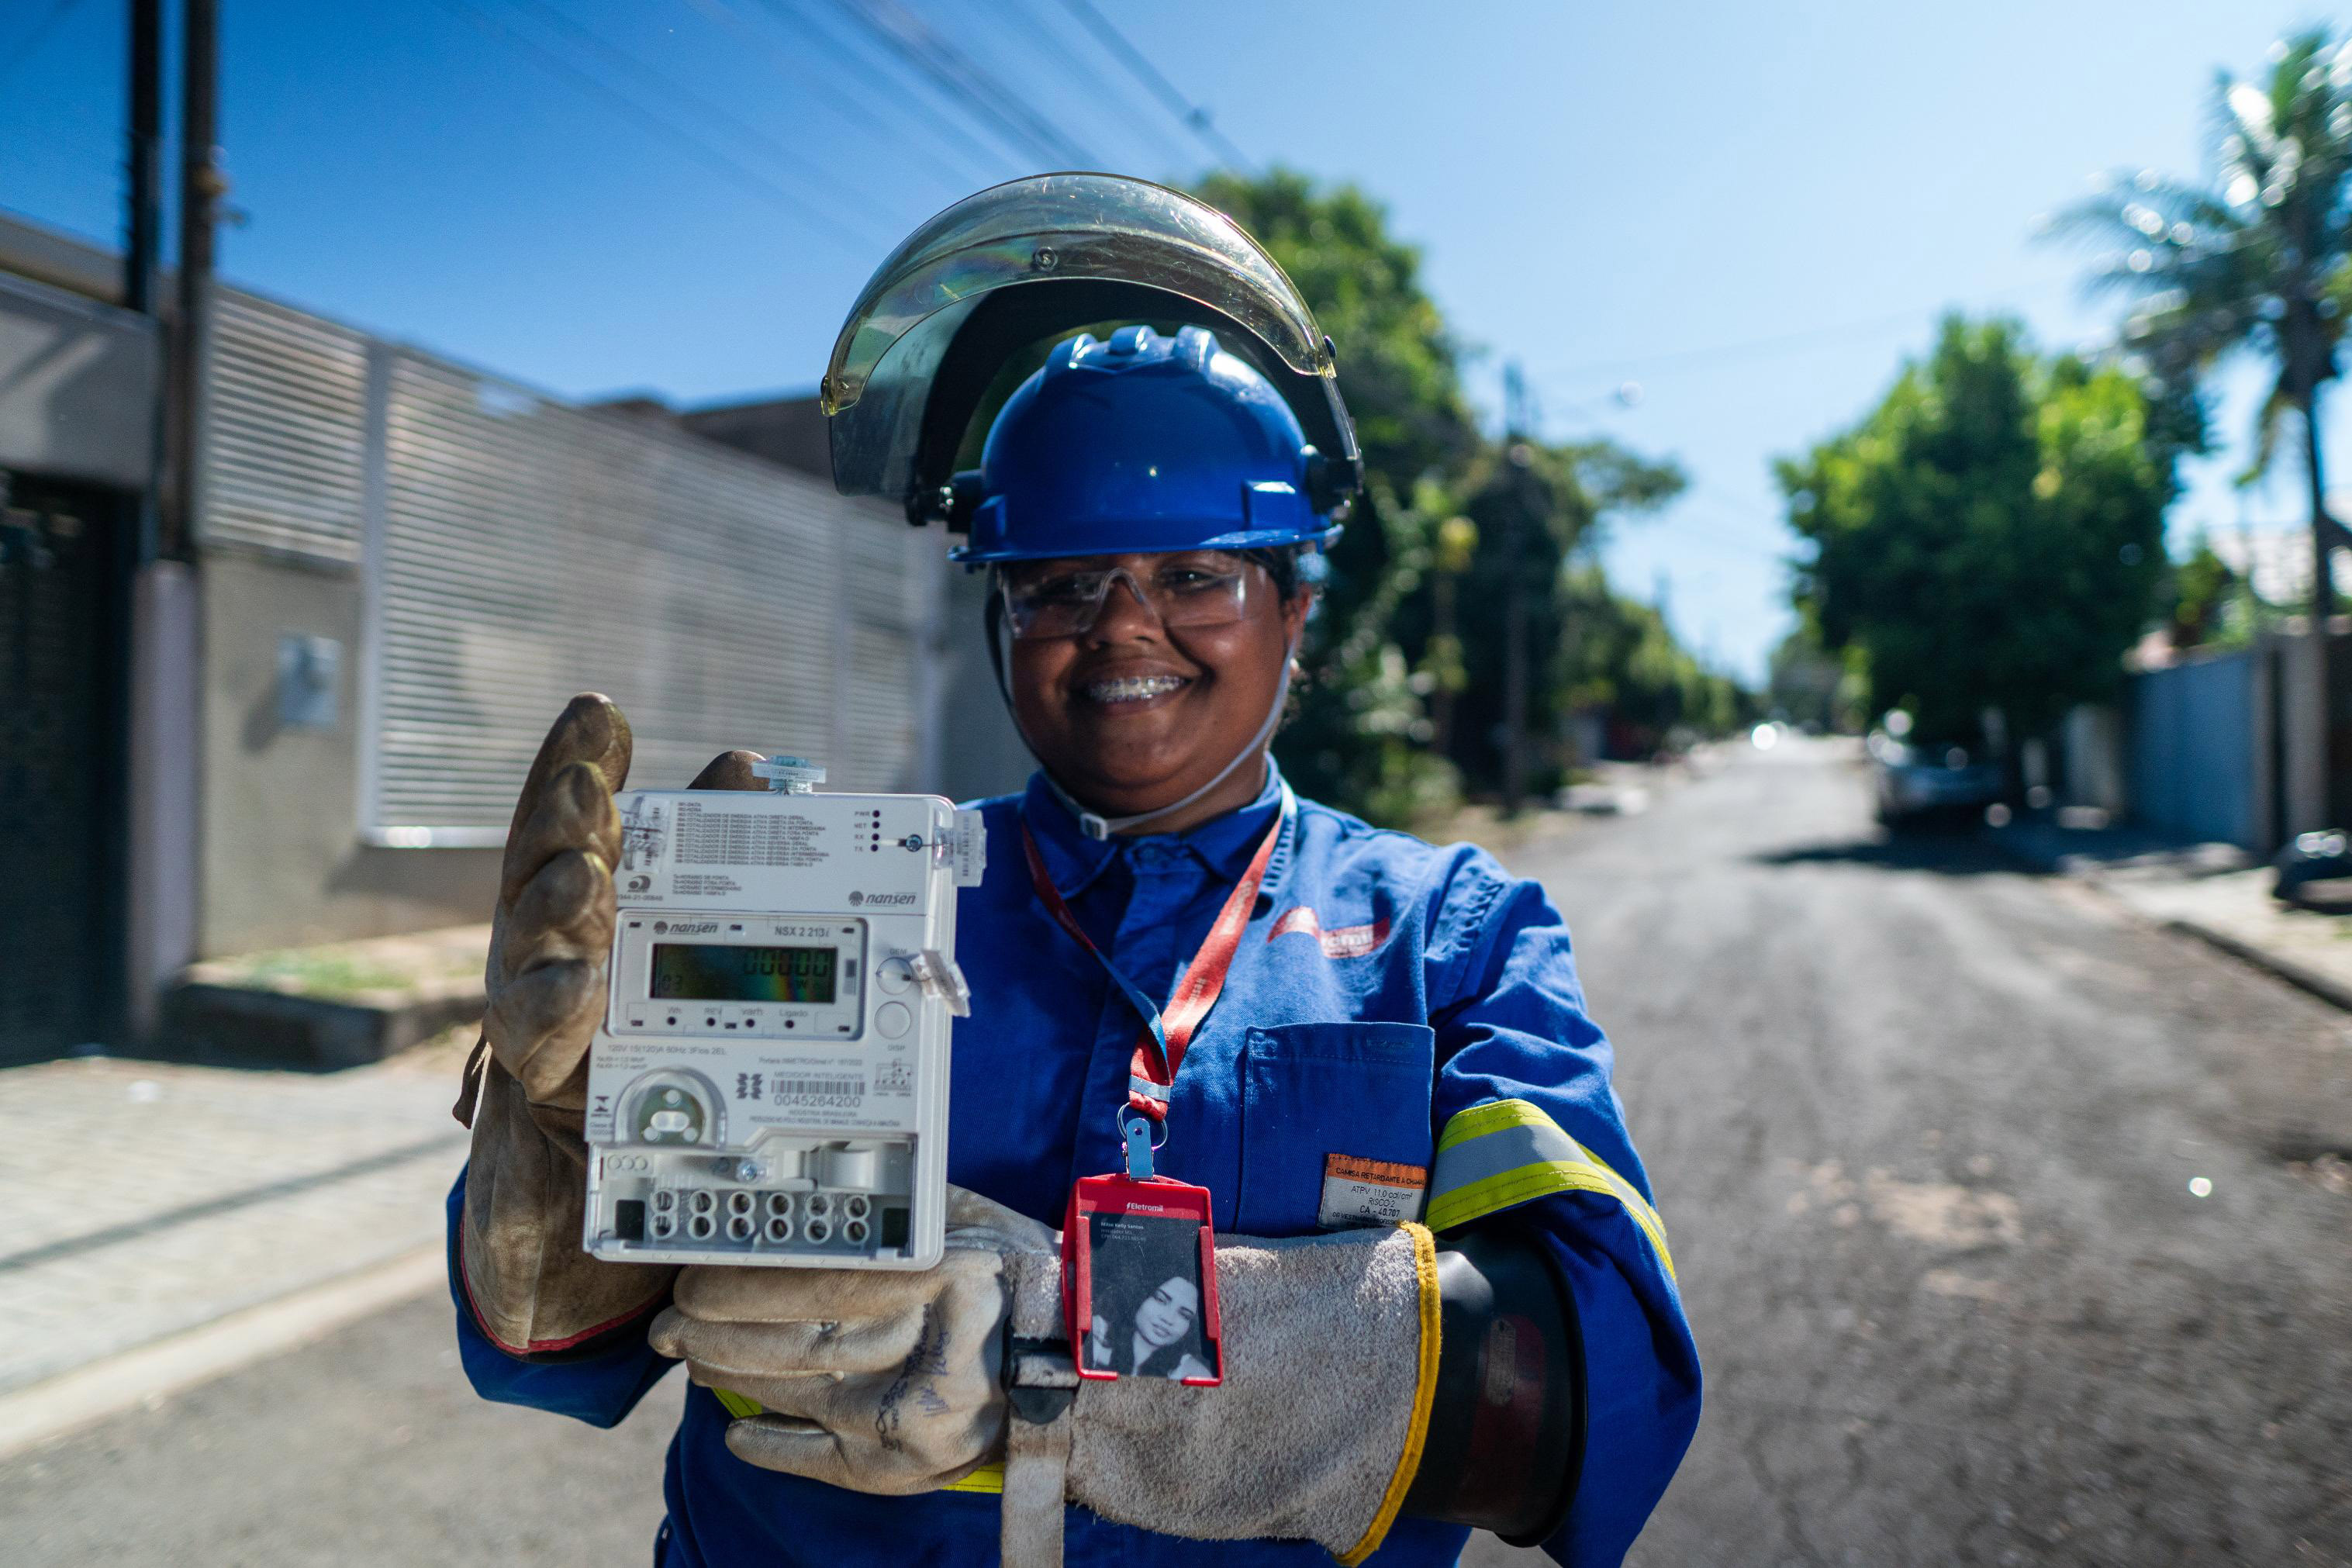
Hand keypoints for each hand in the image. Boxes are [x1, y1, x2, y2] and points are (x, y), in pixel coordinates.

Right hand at [482, 696, 764, 1118]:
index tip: (597, 711)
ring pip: (534, 951)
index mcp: (577, 899)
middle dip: (566, 826)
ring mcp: (532, 1007)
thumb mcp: (674, 932)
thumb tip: (742, 765)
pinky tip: (582, 983)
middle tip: (591, 786)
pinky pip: (538, 1043)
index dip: (574, 764)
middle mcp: (545, 943)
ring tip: (587, 874)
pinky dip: (557, 1009)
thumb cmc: (630, 1033)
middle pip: (543, 872)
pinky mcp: (536, 1081)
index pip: (571, 823)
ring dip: (559, 907)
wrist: (589, 1159)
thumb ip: (706, 851)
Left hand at [649, 1186, 1061, 1493]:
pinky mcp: (910, 1467)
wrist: (1082, 1360)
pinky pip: (820, 1460)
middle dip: (713, 1331)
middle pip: (791, 1341)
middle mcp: (929, 1349)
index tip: (696, 1276)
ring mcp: (916, 1416)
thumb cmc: (1019, 1277)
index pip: (814, 1282)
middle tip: (673, 1319)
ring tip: (692, 1355)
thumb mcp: (966, 1219)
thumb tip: (791, 1206)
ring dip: (728, 1373)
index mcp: (944, 1275)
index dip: (741, 1283)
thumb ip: (891, 1209)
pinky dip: (770, 1444)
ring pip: (795, 1393)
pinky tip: (735, 1426)